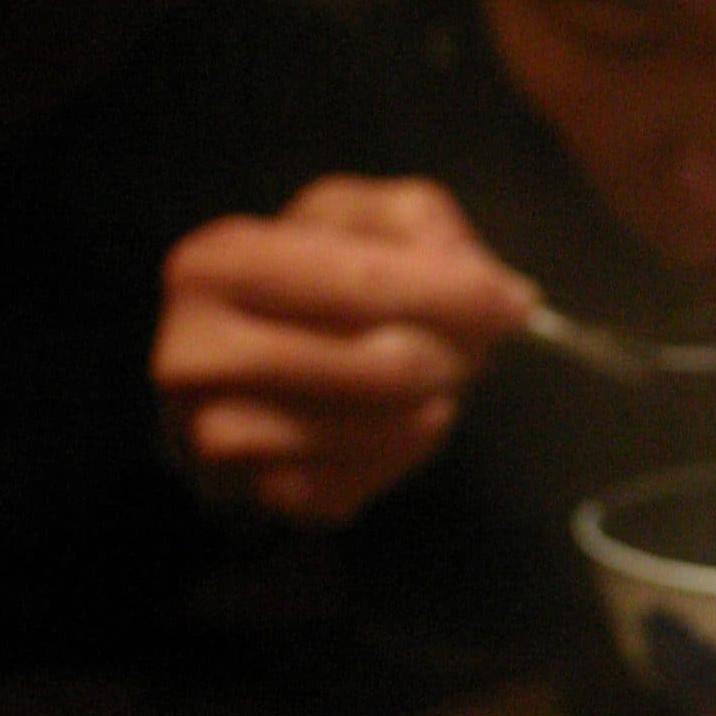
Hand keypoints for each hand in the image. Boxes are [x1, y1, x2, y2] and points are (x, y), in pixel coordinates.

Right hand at [152, 176, 537, 523]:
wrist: (229, 374)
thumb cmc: (301, 286)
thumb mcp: (351, 219)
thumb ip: (415, 221)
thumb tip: (478, 277)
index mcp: (220, 262)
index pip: (363, 281)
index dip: (455, 294)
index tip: (516, 304)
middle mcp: (199, 351)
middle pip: (380, 363)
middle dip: (451, 356)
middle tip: (475, 350)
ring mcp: (216, 433)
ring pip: (380, 427)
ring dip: (433, 405)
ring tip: (436, 383)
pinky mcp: (254, 495)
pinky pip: (364, 481)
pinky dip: (403, 452)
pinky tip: (400, 425)